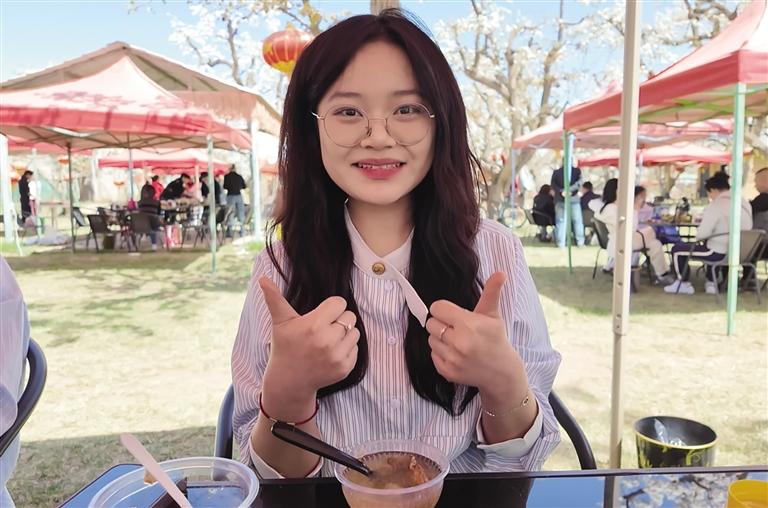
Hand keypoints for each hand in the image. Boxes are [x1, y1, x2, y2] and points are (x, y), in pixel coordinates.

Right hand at [259, 277, 359, 394]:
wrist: (289, 381)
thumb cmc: (285, 347)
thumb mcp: (280, 322)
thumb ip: (274, 298)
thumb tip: (262, 278)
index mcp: (313, 325)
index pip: (339, 303)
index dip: (331, 307)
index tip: (321, 315)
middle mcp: (327, 341)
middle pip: (350, 316)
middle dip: (338, 320)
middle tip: (323, 329)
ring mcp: (337, 356)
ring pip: (355, 332)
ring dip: (345, 334)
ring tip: (328, 340)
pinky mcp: (344, 368)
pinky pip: (356, 349)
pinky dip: (347, 349)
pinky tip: (331, 353)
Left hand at [426, 272, 521, 391]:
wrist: (501, 372)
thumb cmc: (496, 339)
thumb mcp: (493, 314)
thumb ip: (491, 292)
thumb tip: (500, 273)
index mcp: (468, 324)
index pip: (437, 308)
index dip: (444, 310)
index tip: (454, 315)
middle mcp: (458, 342)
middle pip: (431, 323)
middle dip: (442, 324)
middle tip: (456, 328)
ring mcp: (452, 358)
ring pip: (430, 339)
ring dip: (441, 339)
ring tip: (457, 341)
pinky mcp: (447, 372)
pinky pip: (432, 355)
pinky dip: (441, 354)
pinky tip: (456, 353)